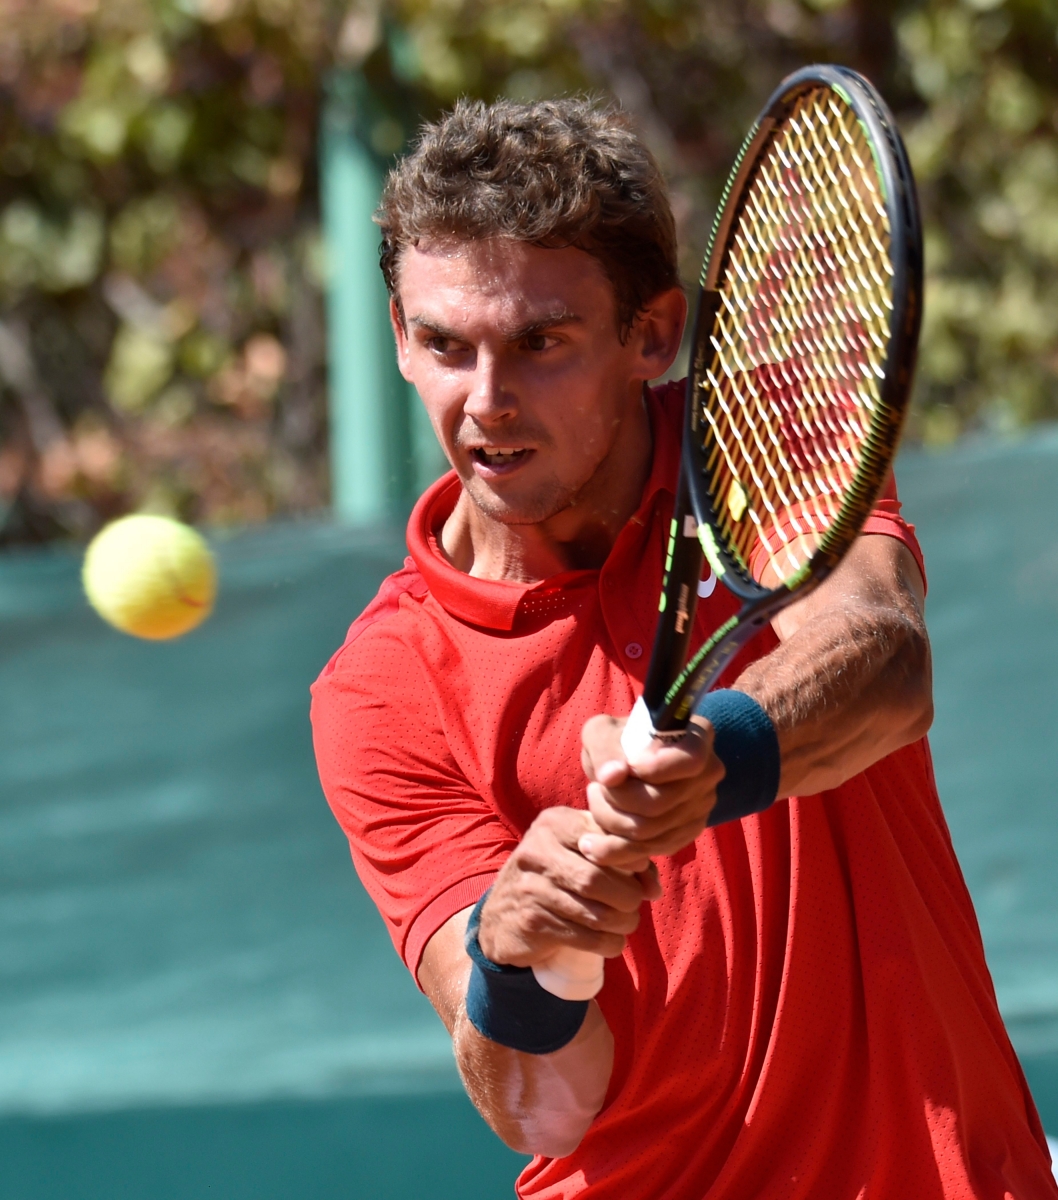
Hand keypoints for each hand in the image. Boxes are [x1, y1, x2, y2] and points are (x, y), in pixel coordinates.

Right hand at [477, 806, 661, 967]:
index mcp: (554, 823)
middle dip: (628, 897)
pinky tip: (611, 941)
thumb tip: (653, 888)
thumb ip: (622, 861)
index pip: (604, 837)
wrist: (502, 916)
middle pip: (598, 878)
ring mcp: (531, 887)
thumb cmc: (556, 878)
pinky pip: (584, 937)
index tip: (639, 874)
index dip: (631, 860)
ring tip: (627, 923)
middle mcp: (537, 850)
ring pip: (594, 911)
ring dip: (622, 923)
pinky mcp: (532, 922)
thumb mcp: (581, 855)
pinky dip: (608, 943)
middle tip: (635, 905)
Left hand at [577, 713, 724, 869]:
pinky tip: (592, 843)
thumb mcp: (603, 731)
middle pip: (660, 802)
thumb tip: (611, 776)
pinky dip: (615, 850)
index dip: (652, 769)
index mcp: (697, 737)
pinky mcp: (686, 834)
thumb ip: (605, 748)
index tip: (622, 768)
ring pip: (649, 832)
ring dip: (609, 822)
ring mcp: (701, 807)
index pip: (689, 760)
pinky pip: (648, 851)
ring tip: (594, 803)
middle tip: (593, 788)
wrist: (626, 764)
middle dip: (615, 799)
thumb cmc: (616, 741)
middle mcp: (708, 774)